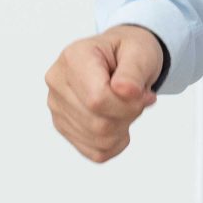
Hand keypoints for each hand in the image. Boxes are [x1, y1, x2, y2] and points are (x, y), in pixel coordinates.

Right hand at [45, 26, 164, 161]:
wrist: (121, 57)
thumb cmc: (129, 51)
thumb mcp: (140, 51)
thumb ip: (134, 71)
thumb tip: (124, 91)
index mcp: (73, 58)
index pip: (97, 99)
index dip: (128, 105)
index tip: (145, 95)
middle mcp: (57, 82)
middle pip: (97, 123)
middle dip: (128, 115)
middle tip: (138, 99)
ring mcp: (57, 106)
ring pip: (97, 139)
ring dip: (123, 128)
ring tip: (127, 106)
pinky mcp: (64, 126)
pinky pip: (95, 151)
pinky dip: (115, 142)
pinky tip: (119, 121)